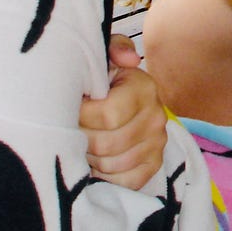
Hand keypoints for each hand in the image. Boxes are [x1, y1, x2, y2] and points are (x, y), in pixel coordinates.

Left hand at [79, 34, 167, 189]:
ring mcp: (157, 143)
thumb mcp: (103, 58)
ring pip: (112, 165)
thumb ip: (112, 48)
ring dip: (91, 157)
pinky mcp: (154, 165)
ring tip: (84, 141)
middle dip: (82, 138)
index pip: (109, 115)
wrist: (118, 101)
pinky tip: (97, 159)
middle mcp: (156, 116)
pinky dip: (106, 176)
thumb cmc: (102, 81)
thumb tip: (128, 59)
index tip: (74, 108)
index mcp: (143, 87)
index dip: (83, 116)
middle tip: (74, 128)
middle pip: (107, 144)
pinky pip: (126, 182)